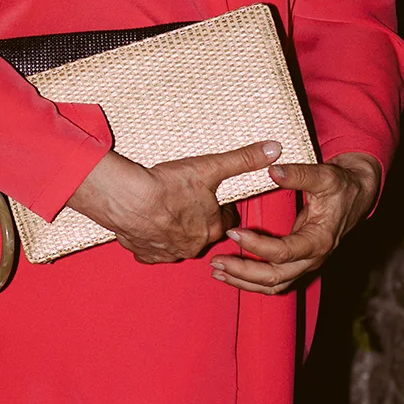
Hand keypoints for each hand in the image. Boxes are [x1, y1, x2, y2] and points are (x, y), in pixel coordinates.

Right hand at [68, 140, 282, 265]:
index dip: (222, 208)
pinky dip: (152, 241)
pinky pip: (153, 252)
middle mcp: (193, 246)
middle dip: (198, 221)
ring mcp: (169, 252)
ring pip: (178, 244)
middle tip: (188, 202)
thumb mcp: (211, 167)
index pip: (227, 221)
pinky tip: (148, 226)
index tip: (213, 198)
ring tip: (167, 211)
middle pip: (203, 234)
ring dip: (176, 231)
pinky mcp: (145, 254)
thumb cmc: (169, 184)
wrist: (128, 198)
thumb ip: (244, 159)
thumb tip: (275, 149)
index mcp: (212, 228)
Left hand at [211, 151, 381, 295]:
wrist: (358, 194)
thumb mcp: (324, 176)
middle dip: (243, 272)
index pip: (284, 252)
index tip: (233, 231)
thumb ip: (298, 174)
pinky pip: (274, 281)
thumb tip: (272, 170)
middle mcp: (313, 259)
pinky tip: (231, 274)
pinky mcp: (299, 264)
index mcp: (319, 240)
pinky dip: (251, 282)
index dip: (256, 245)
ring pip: (273, 285)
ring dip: (243, 281)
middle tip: (217, 260)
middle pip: (275, 277)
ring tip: (217, 271)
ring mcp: (306, 264)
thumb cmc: (341, 185)